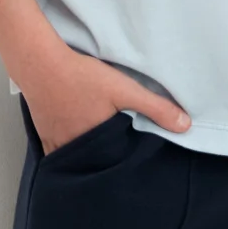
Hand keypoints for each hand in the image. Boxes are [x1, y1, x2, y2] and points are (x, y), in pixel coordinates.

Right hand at [20, 46, 191, 155]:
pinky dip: (68, 154)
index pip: (117, 165)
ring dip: (87, 159)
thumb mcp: (124, 89)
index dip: (127, 164)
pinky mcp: (44, 135)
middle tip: (119, 162)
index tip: (136, 163)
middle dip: (107, 165)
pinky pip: (57, 153)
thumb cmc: (82, 76)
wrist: (41, 64)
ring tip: (101, 156)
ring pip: (76, 160)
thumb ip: (155, 107)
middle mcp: (75, 150)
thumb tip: (185, 126)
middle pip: (95, 164)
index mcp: (97, 144)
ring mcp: (56, 144)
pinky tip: (76, 148)